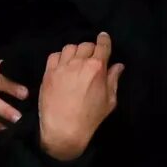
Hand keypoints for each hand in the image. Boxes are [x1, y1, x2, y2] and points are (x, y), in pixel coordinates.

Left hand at [35, 33, 123, 161]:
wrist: (63, 129)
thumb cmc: (90, 117)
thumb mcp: (109, 101)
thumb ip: (113, 80)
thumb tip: (118, 65)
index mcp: (97, 67)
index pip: (102, 45)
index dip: (104, 40)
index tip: (104, 37)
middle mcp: (79, 62)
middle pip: (86, 45)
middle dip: (91, 49)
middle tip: (91, 58)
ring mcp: (62, 66)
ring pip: (70, 47)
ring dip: (75, 52)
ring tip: (76, 61)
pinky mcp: (48, 72)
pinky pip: (54, 55)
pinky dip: (60, 57)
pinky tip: (63, 65)